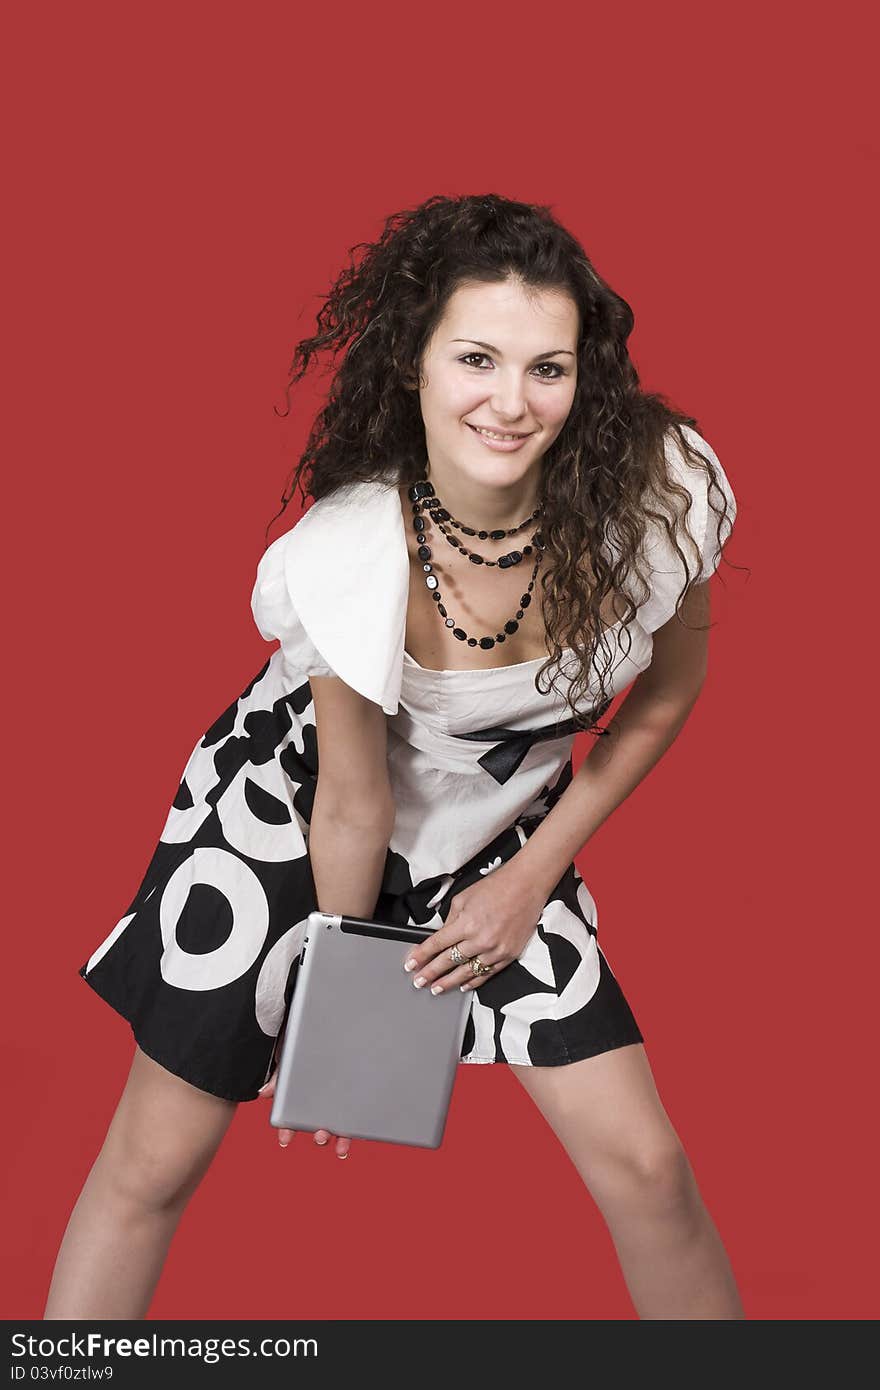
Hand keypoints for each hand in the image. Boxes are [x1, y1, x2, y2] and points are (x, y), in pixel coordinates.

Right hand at [258, 1023, 352, 1159]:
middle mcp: (319, 1093)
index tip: (285, 1140)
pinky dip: (360, 1122)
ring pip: (340, 1120)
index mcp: (300, 1087)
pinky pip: (360, 1107)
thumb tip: (265, 1094)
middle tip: (319, 1136)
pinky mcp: (357, 1084)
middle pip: (319, 1121)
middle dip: (319, 1134)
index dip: (288, 1129)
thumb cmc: (299, 1030)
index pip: (293, 1114)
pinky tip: (360, 1129)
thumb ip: (279, 1073)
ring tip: (339, 1143)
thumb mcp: (287, 1050)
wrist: (319, 1006)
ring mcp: (339, 1090)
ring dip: (340, 1136)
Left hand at [402, 861, 547, 995]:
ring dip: (449, 982)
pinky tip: (463, 985)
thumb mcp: (464, 897)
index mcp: (466, 923)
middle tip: (418, 981)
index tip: (411, 964)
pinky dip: (474, 981)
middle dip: (430, 973)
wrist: (526, 885)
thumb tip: (442, 935)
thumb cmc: (496, 887)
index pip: (437, 944)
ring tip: (436, 988)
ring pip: (467, 972)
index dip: (422, 956)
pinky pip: (487, 973)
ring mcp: (496, 949)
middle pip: (449, 961)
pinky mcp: (509, 955)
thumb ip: (451, 919)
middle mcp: (480, 939)